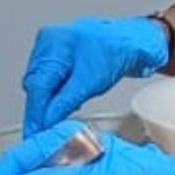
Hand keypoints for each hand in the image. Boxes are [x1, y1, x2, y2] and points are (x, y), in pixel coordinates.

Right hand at [22, 16, 170, 134]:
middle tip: (42, 132)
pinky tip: (62, 106)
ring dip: (48, 104)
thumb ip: (65, 102)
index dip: (35, 112)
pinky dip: (56, 95)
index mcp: (54, 42)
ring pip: (43, 84)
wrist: (140, 42)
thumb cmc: (122, 50)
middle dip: (40, 109)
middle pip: (36, 84)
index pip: (37, 84)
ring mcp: (57, 49)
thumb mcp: (91, 81)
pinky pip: (52, 80)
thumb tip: (47, 119)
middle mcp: (51, 43)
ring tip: (51, 123)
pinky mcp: (64, 58)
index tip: (35, 132)